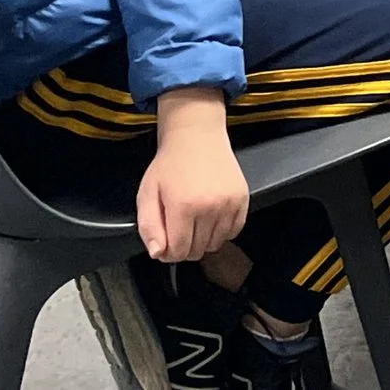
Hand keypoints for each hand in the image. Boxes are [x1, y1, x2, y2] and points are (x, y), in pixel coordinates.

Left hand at [138, 90, 248, 263]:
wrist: (197, 136)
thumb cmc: (170, 164)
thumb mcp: (146, 193)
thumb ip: (148, 227)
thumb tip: (159, 253)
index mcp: (183, 206)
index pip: (177, 252)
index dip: (167, 251)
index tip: (166, 238)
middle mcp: (210, 207)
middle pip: (197, 251)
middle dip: (185, 246)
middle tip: (179, 225)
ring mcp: (229, 203)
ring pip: (216, 244)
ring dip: (203, 239)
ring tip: (195, 219)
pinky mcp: (243, 198)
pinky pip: (234, 231)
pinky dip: (222, 231)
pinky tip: (211, 216)